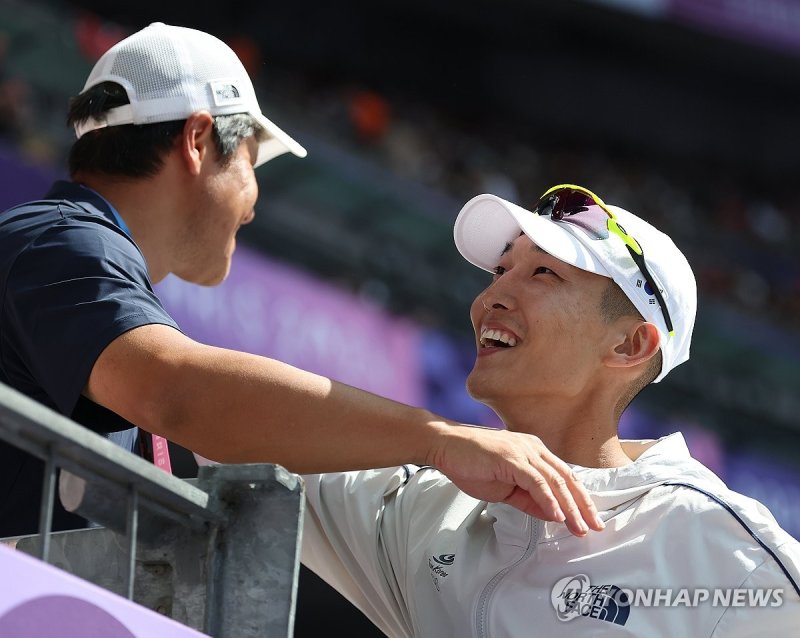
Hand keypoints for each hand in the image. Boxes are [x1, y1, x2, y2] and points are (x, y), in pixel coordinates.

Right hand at [426, 425, 604, 536]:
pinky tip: (556, 515)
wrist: (445, 445)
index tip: (590, 519)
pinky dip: (548, 499)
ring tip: (579, 527)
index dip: (579, 499)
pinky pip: (535, 481)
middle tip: (595, 526)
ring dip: (569, 506)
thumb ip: (529, 499)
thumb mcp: (505, 488)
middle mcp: (533, 448)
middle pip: (566, 477)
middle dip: (583, 504)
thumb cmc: (471, 463)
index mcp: (534, 451)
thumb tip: (553, 514)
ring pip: (554, 480)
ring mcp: (522, 451)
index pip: (564, 476)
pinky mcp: (510, 458)